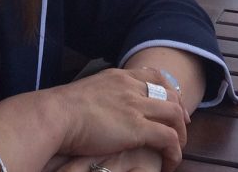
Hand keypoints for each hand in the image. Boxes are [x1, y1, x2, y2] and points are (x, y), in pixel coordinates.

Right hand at [48, 67, 186, 171]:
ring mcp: (135, 105)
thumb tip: (102, 108)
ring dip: (181, 134)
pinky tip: (170, 163)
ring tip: (175, 151)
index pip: (153, 75)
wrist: (56, 115)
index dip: (169, 90)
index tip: (172, 106)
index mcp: (117, 76)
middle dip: (180, 113)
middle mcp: (130, 86)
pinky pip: (170, 138)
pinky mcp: (137, 127)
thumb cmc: (62, 109)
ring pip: (175, 114)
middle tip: (181, 130)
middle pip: (170, 94)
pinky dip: (175, 152)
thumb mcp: (86, 92)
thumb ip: (101, 95)